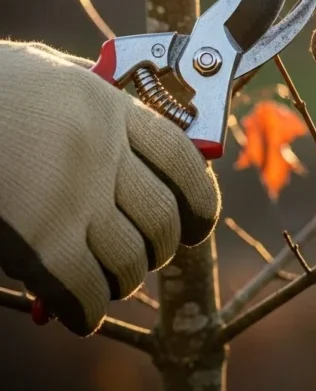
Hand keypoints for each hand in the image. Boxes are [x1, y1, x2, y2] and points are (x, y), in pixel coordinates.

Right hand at [0, 40, 220, 334]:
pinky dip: (86, 312)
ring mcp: (72, 200)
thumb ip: (97, 104)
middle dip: (160, 247)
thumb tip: (140, 141)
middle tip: (143, 256)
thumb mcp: (52, 77)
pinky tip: (76, 312)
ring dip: (121, 281)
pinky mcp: (40, 245)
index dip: (199, 201)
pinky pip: (87, 294)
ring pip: (130, 261)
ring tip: (104, 281)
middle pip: (162, 218)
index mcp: (109, 108)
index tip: (196, 223)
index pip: (184, 162)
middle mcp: (101, 154)